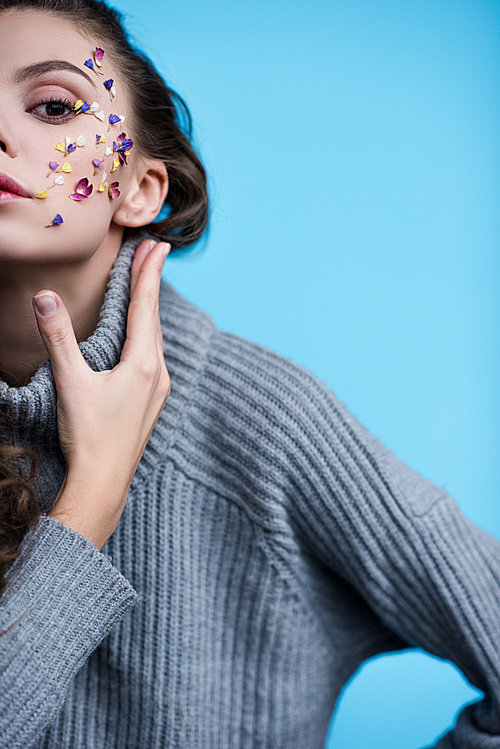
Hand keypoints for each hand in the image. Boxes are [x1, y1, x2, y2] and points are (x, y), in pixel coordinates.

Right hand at [32, 239, 170, 549]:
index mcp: (143, 364)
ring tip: (148, 285)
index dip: (149, 273)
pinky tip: (143, 337)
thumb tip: (44, 298)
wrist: (104, 484)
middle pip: (155, 318)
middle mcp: (157, 373)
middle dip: (152, 282)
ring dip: (151, 308)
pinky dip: (148, 333)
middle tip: (155, 252)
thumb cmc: (89, 436)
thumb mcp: (71, 382)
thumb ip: (58, 338)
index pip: (146, 306)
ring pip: (156, 338)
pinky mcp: (151, 402)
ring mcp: (158, 389)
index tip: (157, 246)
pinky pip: (153, 356)